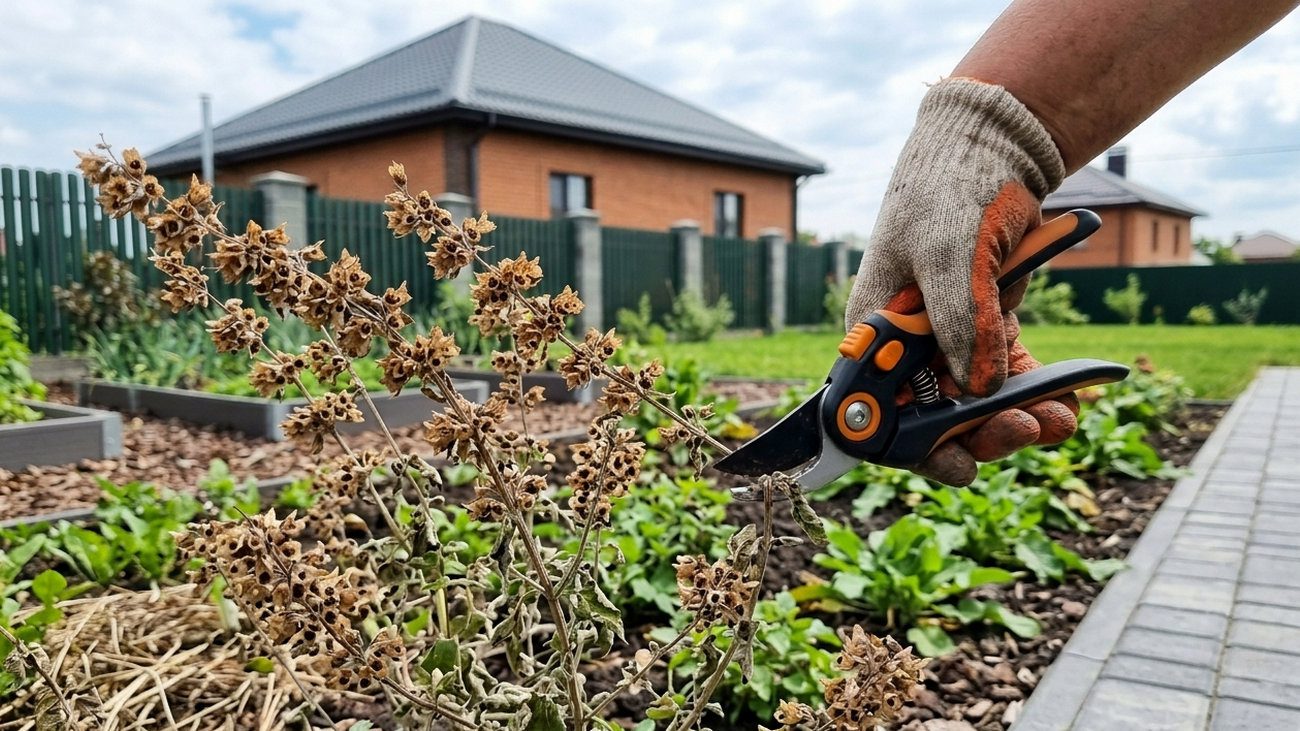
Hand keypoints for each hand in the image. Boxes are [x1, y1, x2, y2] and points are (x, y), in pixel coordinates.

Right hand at [846, 78, 1076, 485]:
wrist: (993, 149)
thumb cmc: (951, 192)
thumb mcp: (951, 254)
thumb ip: (961, 322)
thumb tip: (978, 390)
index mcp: (875, 331)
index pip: (878, 409)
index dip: (911, 444)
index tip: (956, 463)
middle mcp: (905, 345)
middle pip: (932, 415)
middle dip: (979, 434)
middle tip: (1022, 430)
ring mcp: (946, 339)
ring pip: (976, 403)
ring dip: (1015, 418)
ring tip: (1058, 420)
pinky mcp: (985, 329)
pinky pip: (1008, 376)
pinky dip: (1036, 392)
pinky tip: (1068, 402)